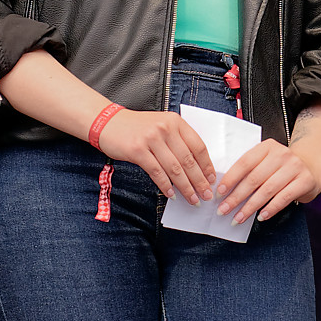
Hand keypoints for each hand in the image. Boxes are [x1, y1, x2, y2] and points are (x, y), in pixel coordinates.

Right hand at [95, 107, 216, 203]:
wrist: (108, 123)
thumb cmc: (137, 128)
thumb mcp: (162, 126)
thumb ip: (178, 141)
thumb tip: (196, 168)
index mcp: (175, 122)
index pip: (198, 146)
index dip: (207, 165)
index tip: (212, 180)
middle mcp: (165, 128)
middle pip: (188, 160)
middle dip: (199, 181)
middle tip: (206, 195)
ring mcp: (151, 139)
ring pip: (174, 169)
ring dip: (185, 187)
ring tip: (192, 199)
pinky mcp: (137, 150)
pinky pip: (156, 172)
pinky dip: (166, 186)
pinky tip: (172, 195)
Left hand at [215, 138, 320, 220]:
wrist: (311, 167)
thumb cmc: (281, 168)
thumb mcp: (266, 162)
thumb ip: (250, 171)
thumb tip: (226, 191)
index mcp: (267, 147)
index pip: (245, 163)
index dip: (230, 179)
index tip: (219, 193)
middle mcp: (281, 154)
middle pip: (254, 178)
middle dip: (236, 197)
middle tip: (223, 210)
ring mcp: (295, 166)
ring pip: (267, 190)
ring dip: (250, 207)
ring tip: (239, 218)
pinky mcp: (305, 180)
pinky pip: (284, 197)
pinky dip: (271, 209)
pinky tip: (261, 217)